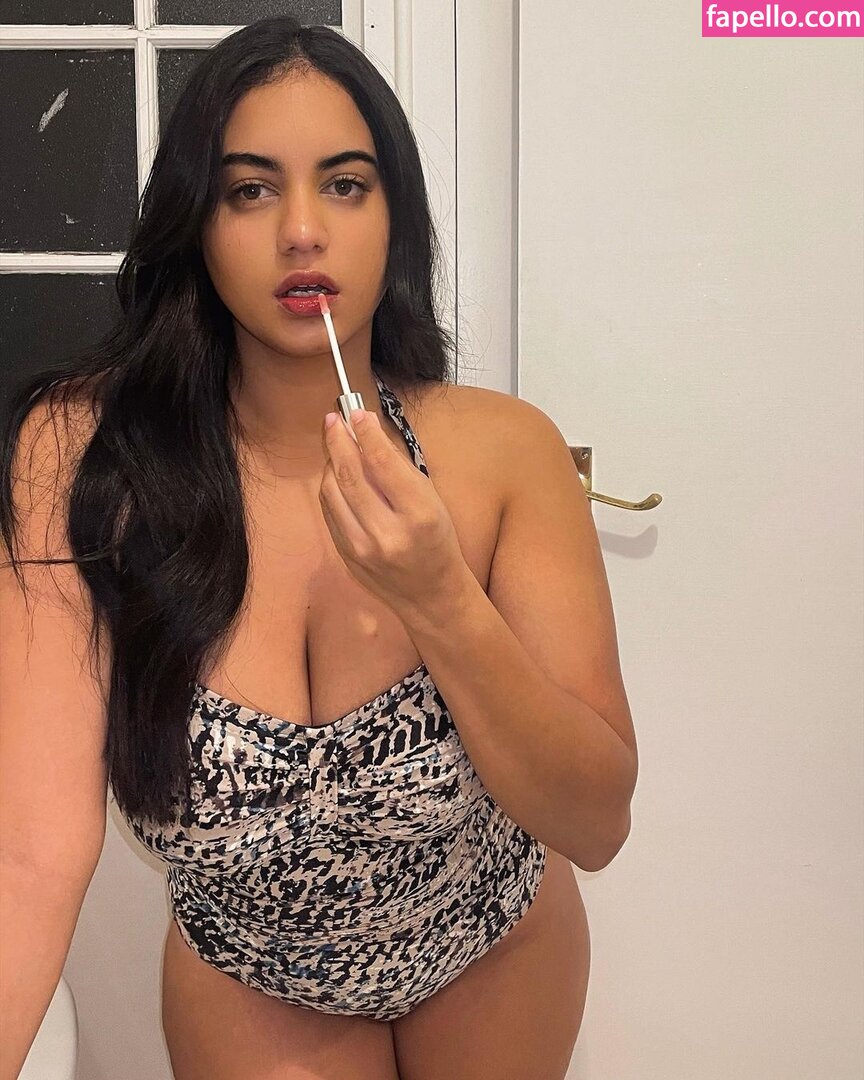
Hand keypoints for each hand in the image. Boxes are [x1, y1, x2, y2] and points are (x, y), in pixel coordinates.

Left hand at [319, 408, 467, 614]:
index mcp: (419, 515)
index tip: (355, 413)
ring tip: (337, 445)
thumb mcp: (432, 501)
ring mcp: (362, 548)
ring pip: (331, 491)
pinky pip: (329, 511)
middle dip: (338, 441)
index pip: (382, 463)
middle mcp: (388, 533)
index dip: (364, 433)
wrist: (431, 594)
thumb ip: (398, 470)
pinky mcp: (346, 555)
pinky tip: (337, 474)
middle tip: (333, 420)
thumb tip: (366, 434)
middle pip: (349, 474)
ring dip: (331, 463)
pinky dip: (331, 487)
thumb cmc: (437, 542)